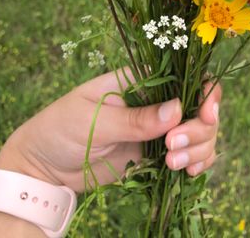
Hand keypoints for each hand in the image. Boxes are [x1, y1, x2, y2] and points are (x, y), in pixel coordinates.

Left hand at [0, 70, 220, 191]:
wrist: (43, 166)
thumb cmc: (60, 129)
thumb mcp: (94, 121)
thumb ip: (135, 118)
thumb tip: (178, 108)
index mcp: (140, 80)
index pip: (185, 77)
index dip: (205, 92)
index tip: (206, 115)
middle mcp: (155, 101)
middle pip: (200, 107)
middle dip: (198, 129)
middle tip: (172, 148)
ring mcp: (158, 129)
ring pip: (200, 133)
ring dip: (198, 149)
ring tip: (173, 165)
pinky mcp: (156, 154)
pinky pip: (189, 155)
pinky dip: (197, 163)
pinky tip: (188, 173)